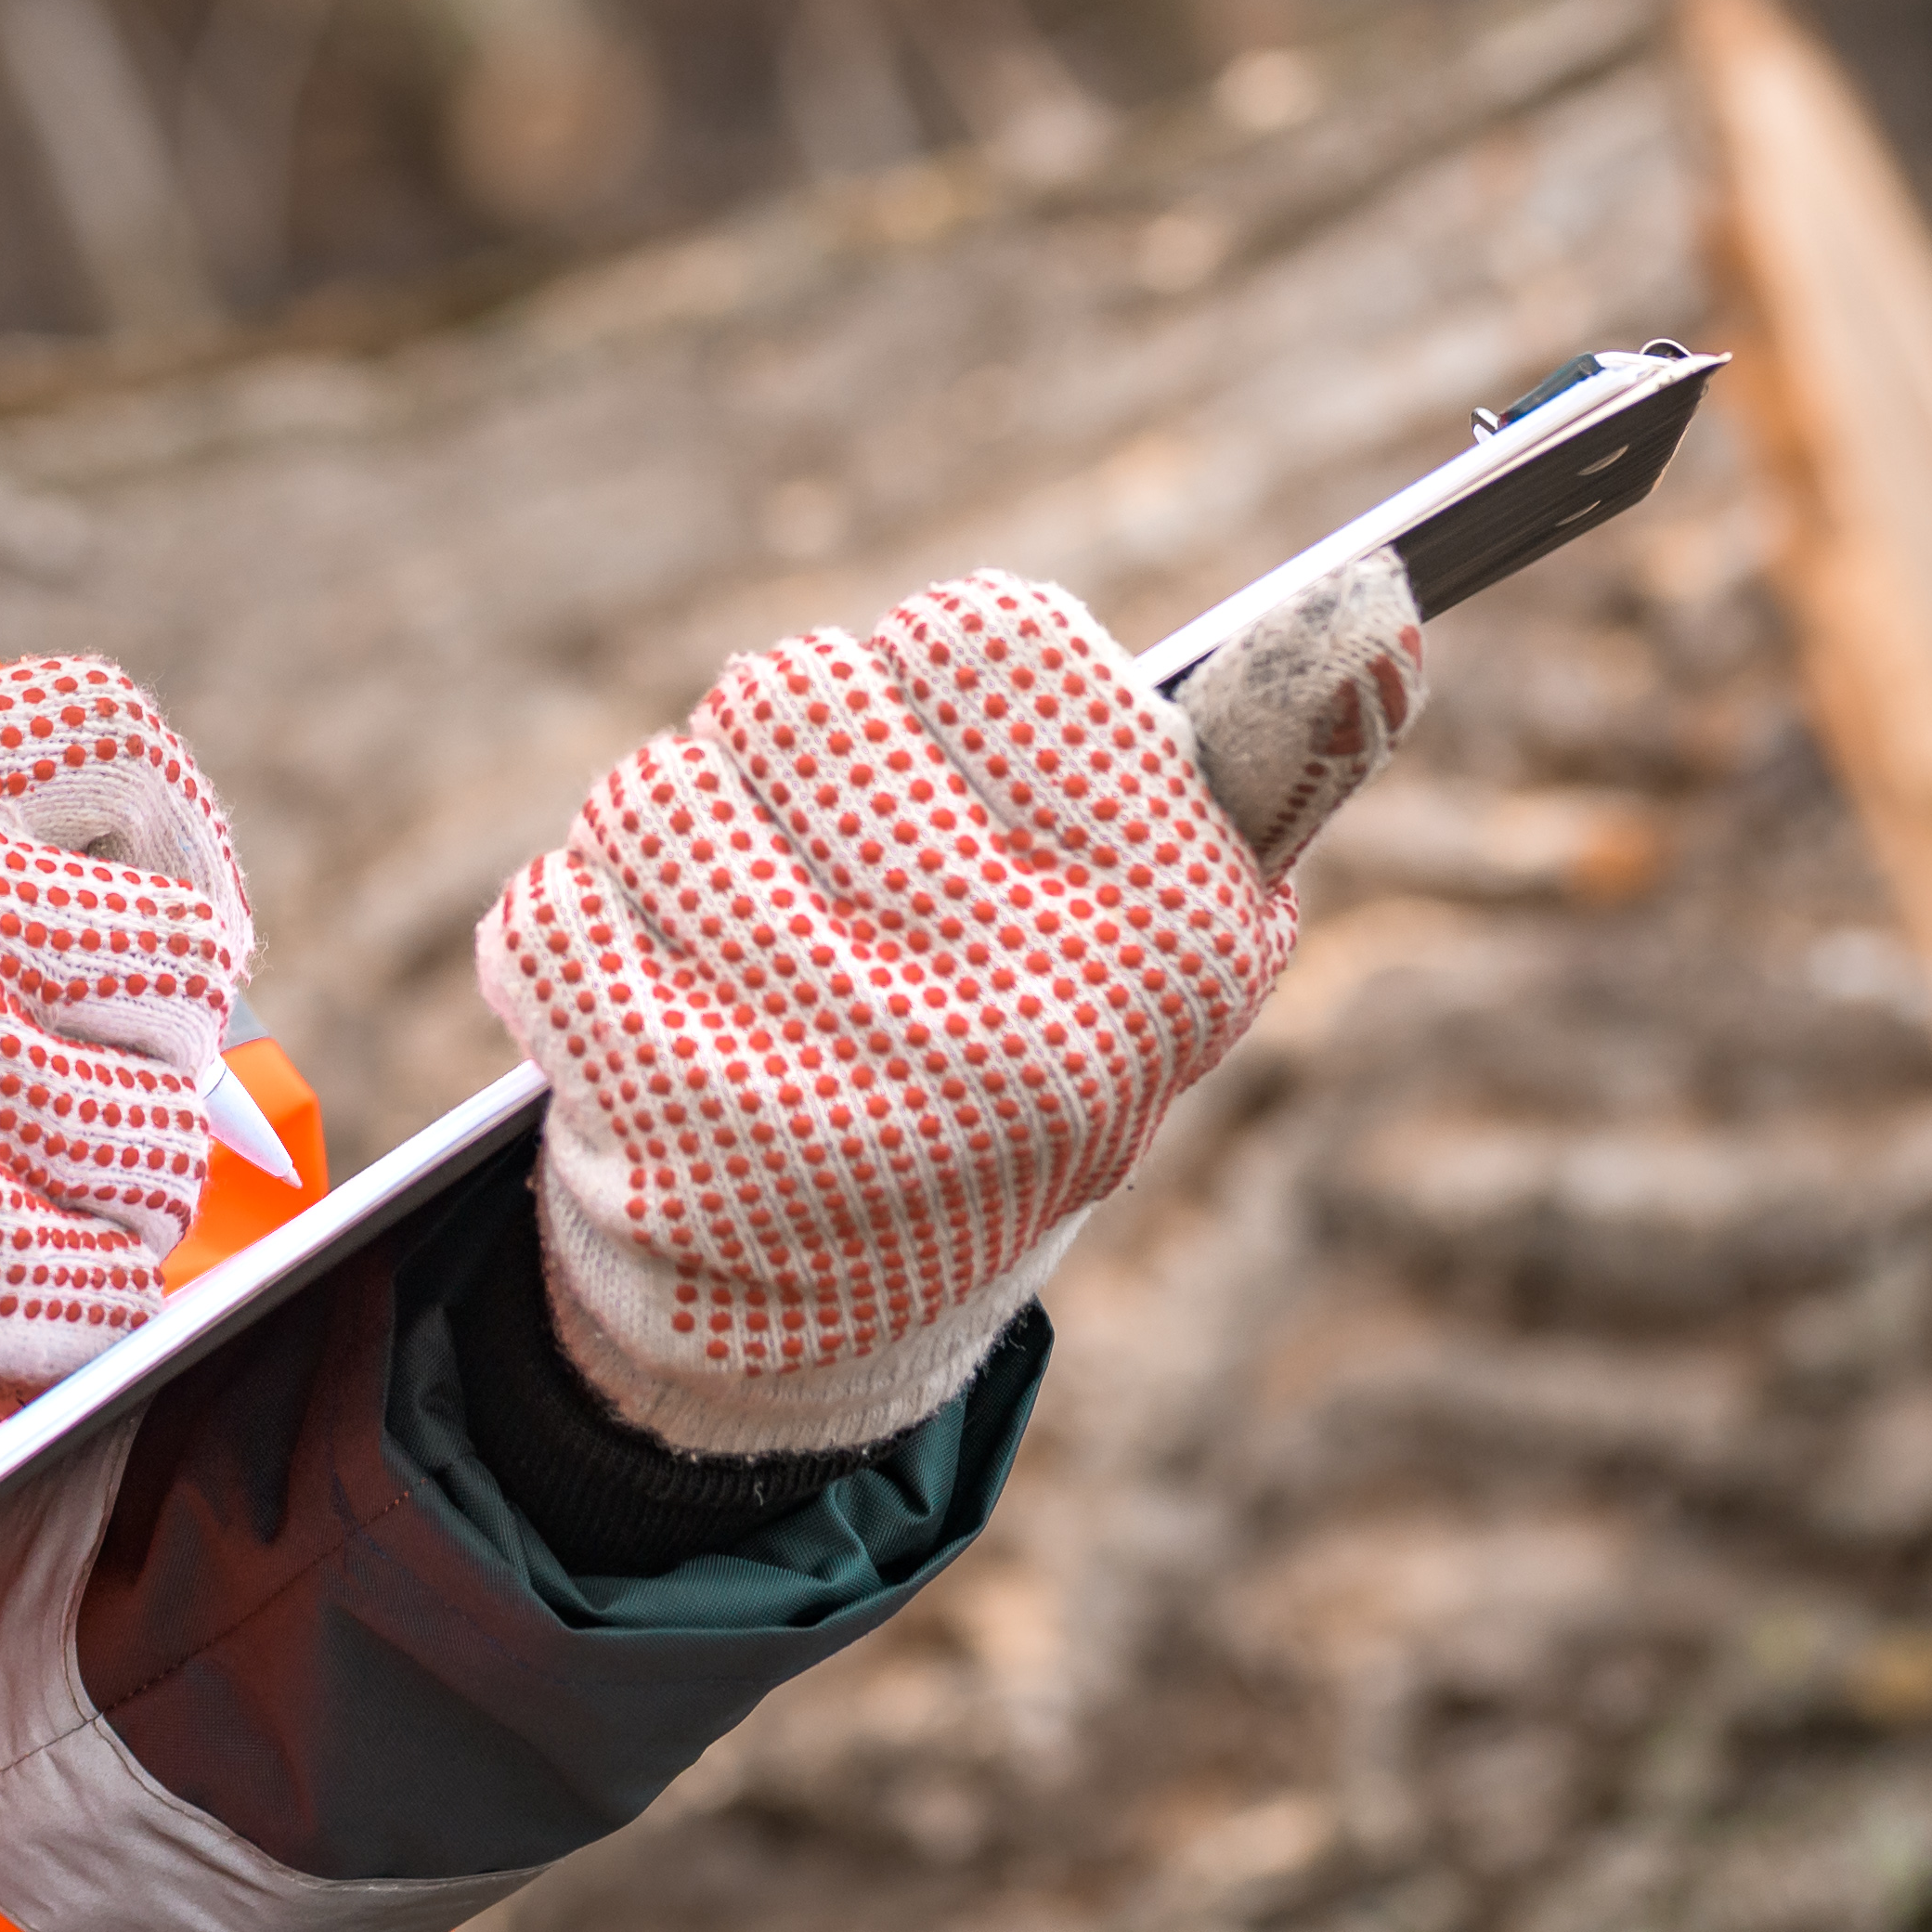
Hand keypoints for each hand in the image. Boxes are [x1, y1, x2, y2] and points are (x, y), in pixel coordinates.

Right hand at [0, 656, 250, 1637]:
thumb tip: (54, 887)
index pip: (100, 735)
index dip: (165, 814)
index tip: (156, 883)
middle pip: (186, 953)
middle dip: (161, 1023)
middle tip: (93, 1072)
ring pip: (157, 1140)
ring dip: (105, 1178)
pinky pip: (108, 1287)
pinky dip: (65, 1303)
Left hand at [479, 554, 1421, 1458]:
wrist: (839, 1323)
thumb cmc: (1011, 1051)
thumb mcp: (1165, 930)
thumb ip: (1261, 761)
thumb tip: (1381, 608)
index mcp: (1161, 937)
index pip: (992, 634)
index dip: (936, 672)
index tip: (944, 751)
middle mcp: (1015, 1015)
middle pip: (797, 694)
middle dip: (784, 757)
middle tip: (821, 866)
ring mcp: (834, 1083)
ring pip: (660, 795)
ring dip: (669, 844)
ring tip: (736, 944)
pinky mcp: (666, 1138)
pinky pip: (550, 911)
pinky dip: (572, 937)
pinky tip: (645, 1010)